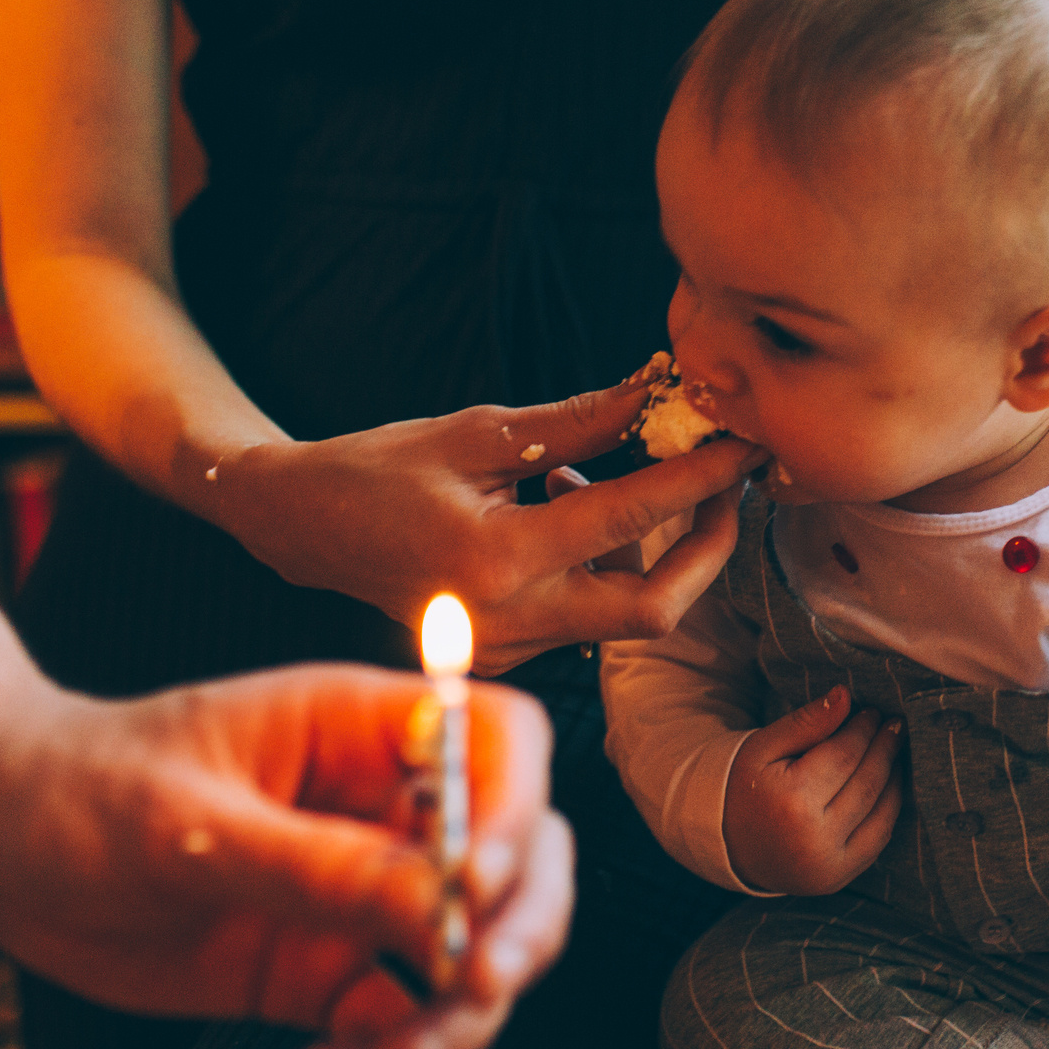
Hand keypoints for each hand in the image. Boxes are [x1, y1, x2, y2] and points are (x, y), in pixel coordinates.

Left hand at [0, 664, 572, 1048]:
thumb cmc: (79, 787)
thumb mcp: (192, 825)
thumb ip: (319, 869)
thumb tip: (442, 908)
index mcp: (361, 728)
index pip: (498, 744)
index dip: (515, 806)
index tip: (479, 880)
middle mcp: (380, 808)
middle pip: (519, 857)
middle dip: (517, 928)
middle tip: (474, 986)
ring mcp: (360, 894)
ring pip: (469, 955)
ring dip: (451, 1020)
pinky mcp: (325, 971)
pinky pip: (397, 1022)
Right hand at [209, 379, 765, 673]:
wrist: (302, 527)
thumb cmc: (379, 469)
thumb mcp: (478, 432)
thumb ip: (577, 423)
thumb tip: (657, 394)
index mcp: (498, 556)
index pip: (633, 517)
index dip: (701, 477)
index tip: (746, 443)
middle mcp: (509, 618)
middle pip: (656, 607)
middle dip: (709, 547)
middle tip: (728, 485)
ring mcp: (508, 647)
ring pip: (624, 617)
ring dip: (655, 552)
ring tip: (636, 478)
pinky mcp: (507, 654)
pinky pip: (585, 618)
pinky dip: (605, 567)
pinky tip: (575, 509)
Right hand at [724, 686, 903, 894]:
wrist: (727, 844)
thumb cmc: (744, 787)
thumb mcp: (764, 747)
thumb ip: (806, 722)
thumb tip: (845, 695)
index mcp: (791, 802)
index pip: (844, 755)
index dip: (863, 729)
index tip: (872, 710)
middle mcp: (814, 838)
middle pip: (867, 783)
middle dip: (885, 748)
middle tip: (894, 724)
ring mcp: (829, 865)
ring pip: (881, 812)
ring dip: (894, 777)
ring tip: (894, 749)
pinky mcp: (838, 879)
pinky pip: (878, 839)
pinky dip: (889, 809)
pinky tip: (888, 784)